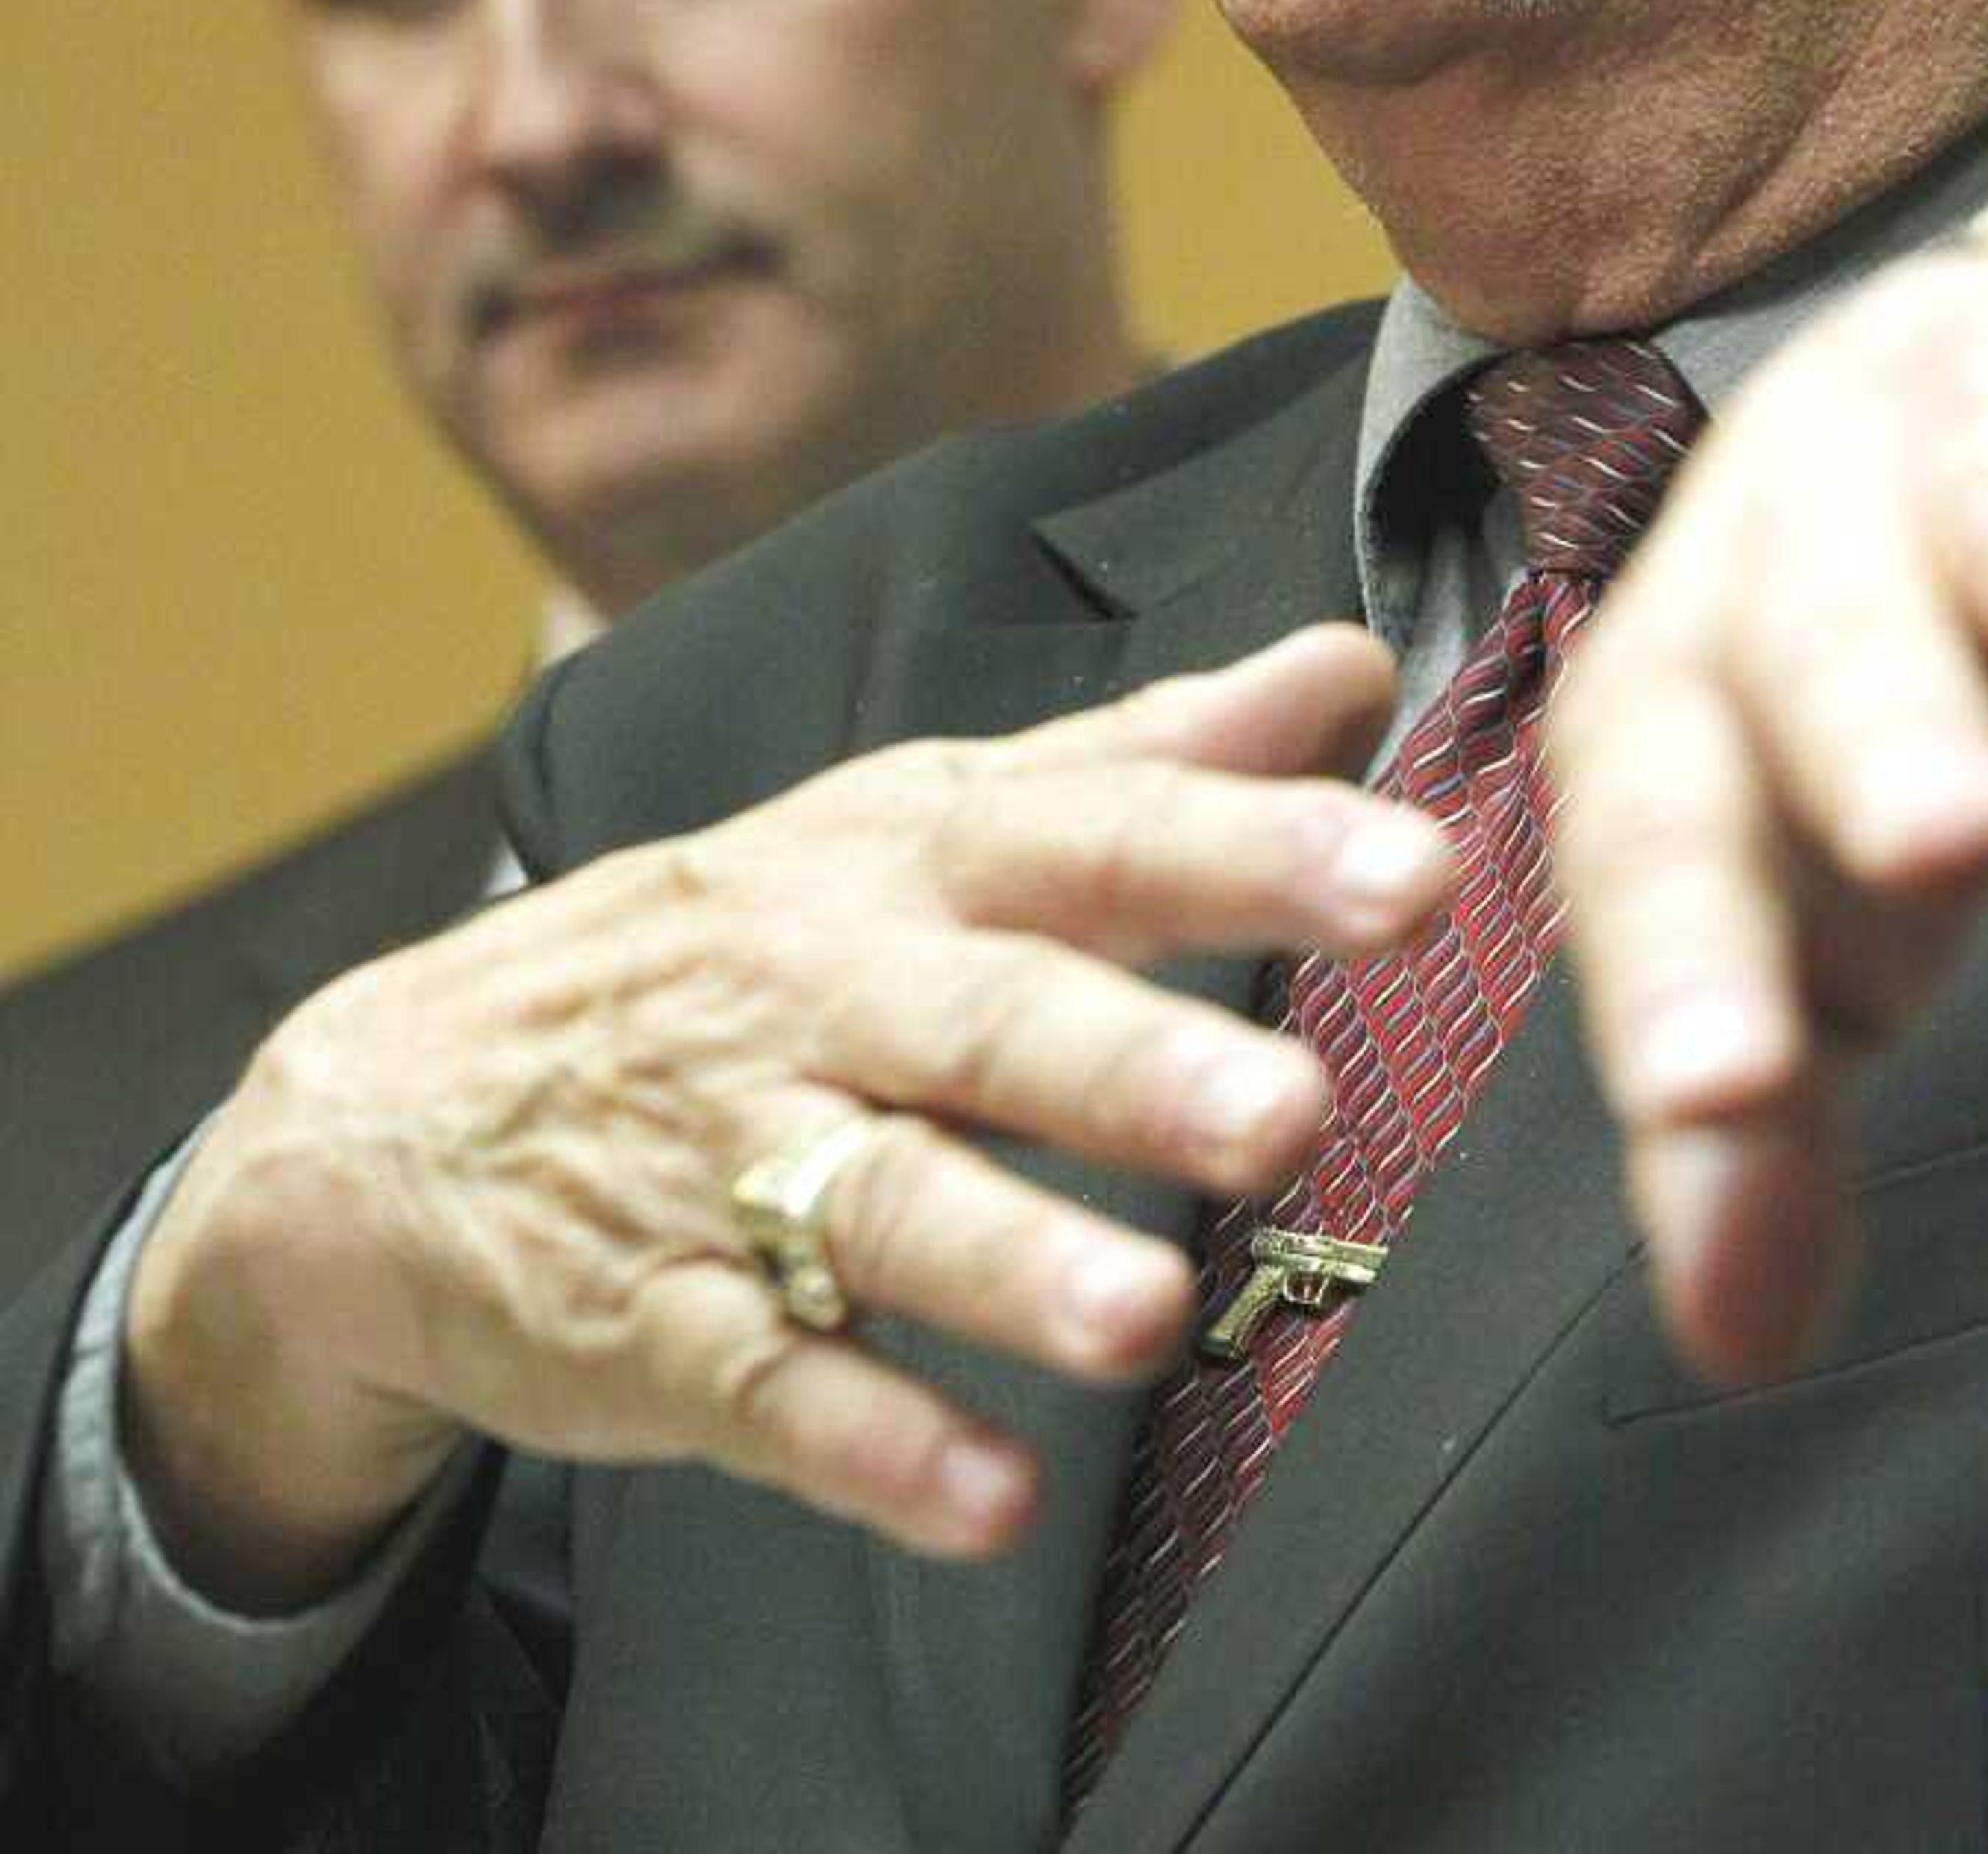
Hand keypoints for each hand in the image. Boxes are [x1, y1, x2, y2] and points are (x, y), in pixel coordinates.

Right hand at [124, 626, 1451, 1605]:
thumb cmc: (728, 945)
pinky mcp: (658, 1329)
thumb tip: (1348, 668)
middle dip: (1135, 1066)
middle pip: (990, 1020)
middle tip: (1283, 1115)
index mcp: (907, 860)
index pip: (1094, 835)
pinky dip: (875, 1449)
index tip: (1411, 873)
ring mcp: (728, 1165)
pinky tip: (986, 1502)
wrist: (393, 1104)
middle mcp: (825, 993)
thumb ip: (1146, 758)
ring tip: (1141, 1316)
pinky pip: (770, 1393)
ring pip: (882, 1208)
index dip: (1252, 847)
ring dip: (1014, 1263)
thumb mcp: (916, 817)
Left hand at [1544, 234, 1987, 1391]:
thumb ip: (1759, 1122)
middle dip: (1883, 732)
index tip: (1723, 1095)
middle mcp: (1810, 533)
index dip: (1686, 962)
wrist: (1954, 393)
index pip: (1659, 829)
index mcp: (1690, 681)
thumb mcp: (1793, 904)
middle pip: (1826, 636)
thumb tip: (1738, 1340)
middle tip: (1944, 842)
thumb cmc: (1848, 703)